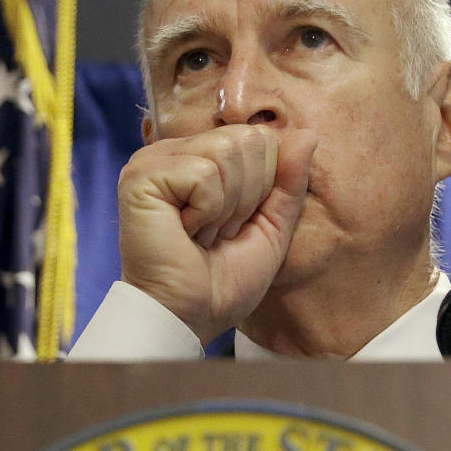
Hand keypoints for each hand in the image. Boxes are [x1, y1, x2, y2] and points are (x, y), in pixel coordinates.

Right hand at [117, 125, 317, 343]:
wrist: (190, 317)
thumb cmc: (223, 282)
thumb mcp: (272, 229)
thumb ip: (289, 182)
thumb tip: (308, 134)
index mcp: (203, 157)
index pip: (260, 138)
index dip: (263, 188)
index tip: (234, 226)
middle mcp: (177, 152)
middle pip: (248, 140)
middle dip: (247, 198)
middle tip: (216, 233)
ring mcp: (155, 160)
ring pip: (228, 152)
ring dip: (226, 208)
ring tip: (200, 234)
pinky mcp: (142, 175)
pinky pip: (205, 174)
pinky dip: (206, 213)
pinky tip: (184, 232)